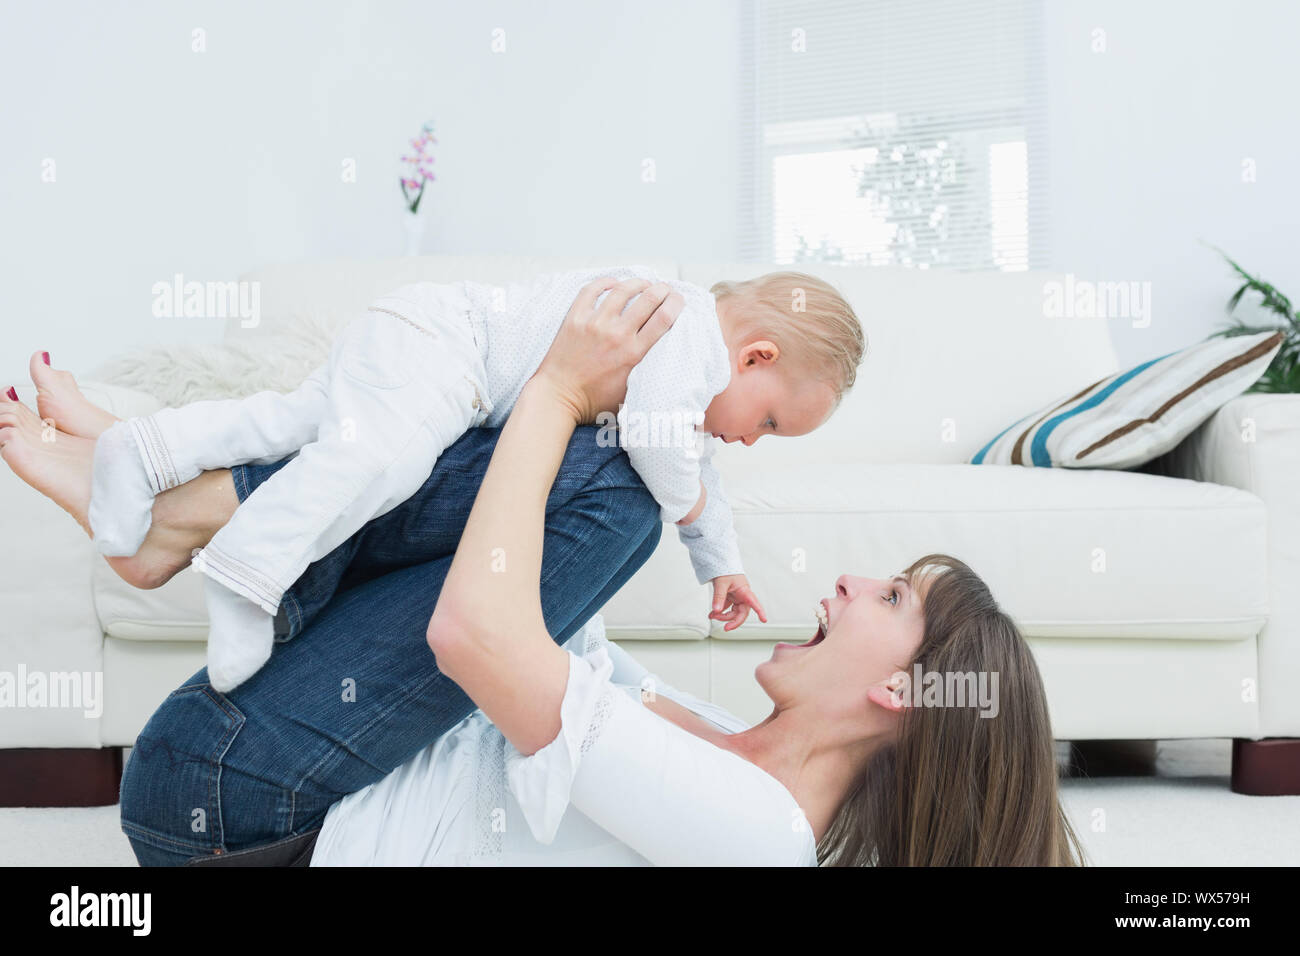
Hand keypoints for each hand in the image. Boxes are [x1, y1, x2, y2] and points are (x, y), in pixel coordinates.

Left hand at [531, 276, 683, 424]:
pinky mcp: (575, 318)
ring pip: (622, 289)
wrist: (558, 397)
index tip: (679, 300)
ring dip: (638, 283)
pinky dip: (606, 283)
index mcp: (633, 353)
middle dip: (662, 289)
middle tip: (665, 289)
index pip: (664, 318)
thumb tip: (663, 366)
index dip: (676, 304)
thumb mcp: (630, 393)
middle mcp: (616, 334)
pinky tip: (614, 284)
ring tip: (644, 284)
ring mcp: (594, 323)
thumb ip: (646, 376)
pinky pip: (592, 290)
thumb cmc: (594, 401)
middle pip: (648, 298)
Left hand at [708, 573, 767, 631]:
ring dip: (723, 616)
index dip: (760, 611)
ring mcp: (737, 597)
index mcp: (745, 591)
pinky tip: (712, 614)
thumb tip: (716, 610)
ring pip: (733, 612)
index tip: (764, 619)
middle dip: (733, 621)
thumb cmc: (725, 570)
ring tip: (712, 616)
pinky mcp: (731, 598)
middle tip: (725, 628)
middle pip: (742, 613)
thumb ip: (719, 597)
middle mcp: (743, 596)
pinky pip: (726, 608)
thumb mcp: (721, 583)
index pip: (754, 602)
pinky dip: (719, 612)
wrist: (720, 564)